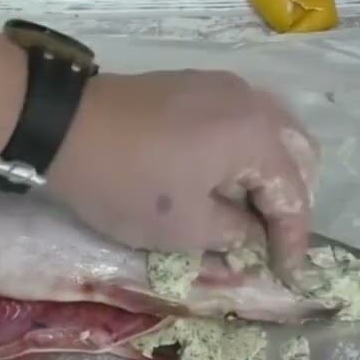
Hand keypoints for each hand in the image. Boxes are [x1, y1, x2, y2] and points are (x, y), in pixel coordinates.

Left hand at [45, 69, 319, 285]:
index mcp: (258, 135)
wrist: (61, 126)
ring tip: (254, 212)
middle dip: (291, 200)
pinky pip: (242, 119)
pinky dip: (247, 152)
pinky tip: (226, 179)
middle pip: (297, 154)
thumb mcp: (185, 228)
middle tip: (275, 239)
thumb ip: (233, 234)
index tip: (288, 275)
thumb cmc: (128, 183)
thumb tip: (249, 233)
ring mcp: (222, 86)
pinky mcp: (194, 85)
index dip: (293, 241)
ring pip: (272, 131)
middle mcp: (251, 101)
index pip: (293, 195)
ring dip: (271, 173)